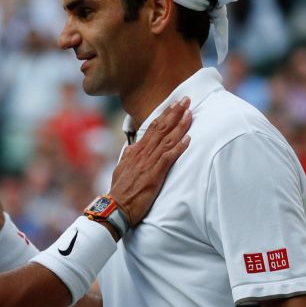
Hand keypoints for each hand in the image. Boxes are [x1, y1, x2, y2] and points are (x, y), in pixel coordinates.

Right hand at [109, 97, 191, 227]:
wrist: (116, 206)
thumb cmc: (120, 190)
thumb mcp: (121, 168)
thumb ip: (128, 156)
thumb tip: (132, 147)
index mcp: (135, 151)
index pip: (152, 128)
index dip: (165, 115)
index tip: (174, 104)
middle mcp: (142, 153)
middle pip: (161, 129)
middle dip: (174, 113)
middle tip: (186, 100)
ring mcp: (148, 163)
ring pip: (166, 140)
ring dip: (179, 126)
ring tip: (189, 114)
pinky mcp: (154, 175)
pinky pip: (168, 158)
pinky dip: (178, 147)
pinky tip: (188, 139)